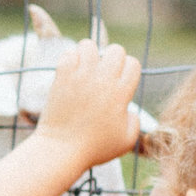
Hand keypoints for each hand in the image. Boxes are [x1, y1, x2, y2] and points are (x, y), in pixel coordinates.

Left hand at [33, 39, 142, 166]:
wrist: (61, 150)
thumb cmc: (94, 148)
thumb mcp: (126, 141)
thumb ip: (135, 121)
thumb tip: (129, 108)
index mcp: (121, 93)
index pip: (133, 63)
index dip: (128, 71)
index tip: (118, 83)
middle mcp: (103, 80)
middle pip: (115, 49)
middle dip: (112, 59)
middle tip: (103, 74)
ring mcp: (81, 76)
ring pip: (90, 45)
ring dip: (90, 55)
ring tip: (85, 70)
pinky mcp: (62, 76)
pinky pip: (69, 52)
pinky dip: (71, 58)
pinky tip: (70, 72)